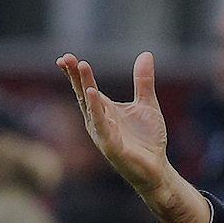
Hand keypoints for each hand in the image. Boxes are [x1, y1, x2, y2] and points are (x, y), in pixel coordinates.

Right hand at [56, 51, 170, 194]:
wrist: (157, 168)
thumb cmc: (147, 139)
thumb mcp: (147, 104)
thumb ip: (143, 81)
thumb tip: (146, 54)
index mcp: (105, 111)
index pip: (87, 89)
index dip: (77, 74)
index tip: (67, 57)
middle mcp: (99, 122)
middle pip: (84, 95)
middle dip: (75, 77)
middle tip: (66, 58)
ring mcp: (103, 135)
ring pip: (91, 109)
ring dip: (85, 88)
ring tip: (80, 68)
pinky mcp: (112, 147)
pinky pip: (103, 126)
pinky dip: (97, 111)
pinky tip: (93, 94)